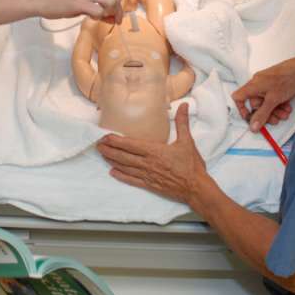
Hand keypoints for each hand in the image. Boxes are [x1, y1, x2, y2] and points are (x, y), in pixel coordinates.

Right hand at [31, 0, 122, 21]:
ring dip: (110, 14)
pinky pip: (99, 11)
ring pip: (111, 2)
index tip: (113, 16)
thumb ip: (94, 1)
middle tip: (113, 21)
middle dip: (118, 11)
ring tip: (103, 20)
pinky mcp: (79, 3)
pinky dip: (99, 17)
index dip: (116, 6)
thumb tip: (109, 14)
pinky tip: (91, 18)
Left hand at [96, 104, 211, 205]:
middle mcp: (148, 163)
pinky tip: (113, 173)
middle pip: (124, 156)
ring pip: (125, 167)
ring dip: (112, 161)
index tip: (105, 137)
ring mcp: (147, 175)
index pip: (131, 144)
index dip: (116, 141)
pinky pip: (132, 180)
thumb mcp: (187, 141)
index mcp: (155, 151)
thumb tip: (184, 106)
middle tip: (98, 145)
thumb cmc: (191, 165)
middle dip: (109, 150)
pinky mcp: (150, 185)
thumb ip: (182, 123)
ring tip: (102, 155)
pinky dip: (121, 176)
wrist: (196, 188)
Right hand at [233, 57, 294, 131]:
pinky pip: (272, 97)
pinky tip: (287, 107)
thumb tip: (253, 127)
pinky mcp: (274, 84)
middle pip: (256, 104)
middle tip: (276, 119)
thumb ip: (262, 114)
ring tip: (285, 114)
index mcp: (252, 86)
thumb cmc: (285, 80)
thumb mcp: (273, 101)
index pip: (238, 98)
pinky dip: (279, 104)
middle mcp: (257, 84)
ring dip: (275, 111)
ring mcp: (266, 84)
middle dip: (267, 113)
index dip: (241, 109)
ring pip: (266, 102)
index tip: (250, 118)